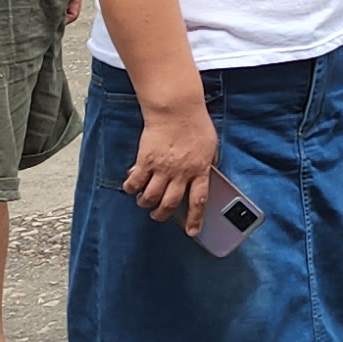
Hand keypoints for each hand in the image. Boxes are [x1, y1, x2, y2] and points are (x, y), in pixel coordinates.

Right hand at [123, 98, 223, 229]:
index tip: (192, 232)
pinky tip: (132, 187)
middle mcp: (181, 173)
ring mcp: (162, 168)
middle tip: (158, 216)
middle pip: (170, 203)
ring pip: (151, 197)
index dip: (194, 219)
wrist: (176, 109)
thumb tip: (208, 172)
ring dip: (146, 203)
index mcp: (200, 170)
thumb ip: (208, 162)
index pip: (198, 200)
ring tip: (144, 201)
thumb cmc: (195, 124)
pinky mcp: (145, 161)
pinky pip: (135, 182)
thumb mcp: (210, 146)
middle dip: (162, 215)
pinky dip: (131, 188)